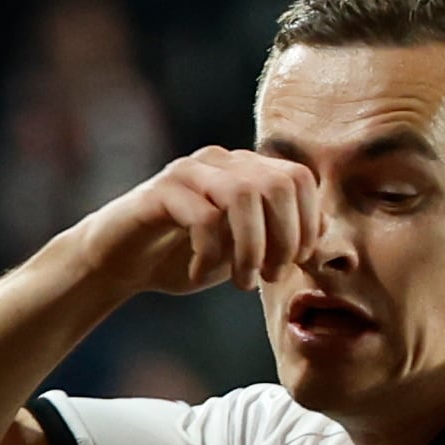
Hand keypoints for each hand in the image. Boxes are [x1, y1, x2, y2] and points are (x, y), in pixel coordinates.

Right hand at [68, 147, 322, 297]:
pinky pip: (203, 217)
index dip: (308, 224)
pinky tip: (198, 273)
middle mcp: (221, 162)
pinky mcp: (159, 193)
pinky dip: (209, 254)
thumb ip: (279, 239)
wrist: (119, 262)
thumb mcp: (242, 252)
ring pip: (244, 196)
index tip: (296, 264)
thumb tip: (325, 233)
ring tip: (241, 282)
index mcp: (245, 170)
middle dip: (284, 239)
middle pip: (278, 183)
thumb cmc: (183, 257)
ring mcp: (189, 172)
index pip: (299, 179)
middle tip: (270, 277)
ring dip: (251, 248)